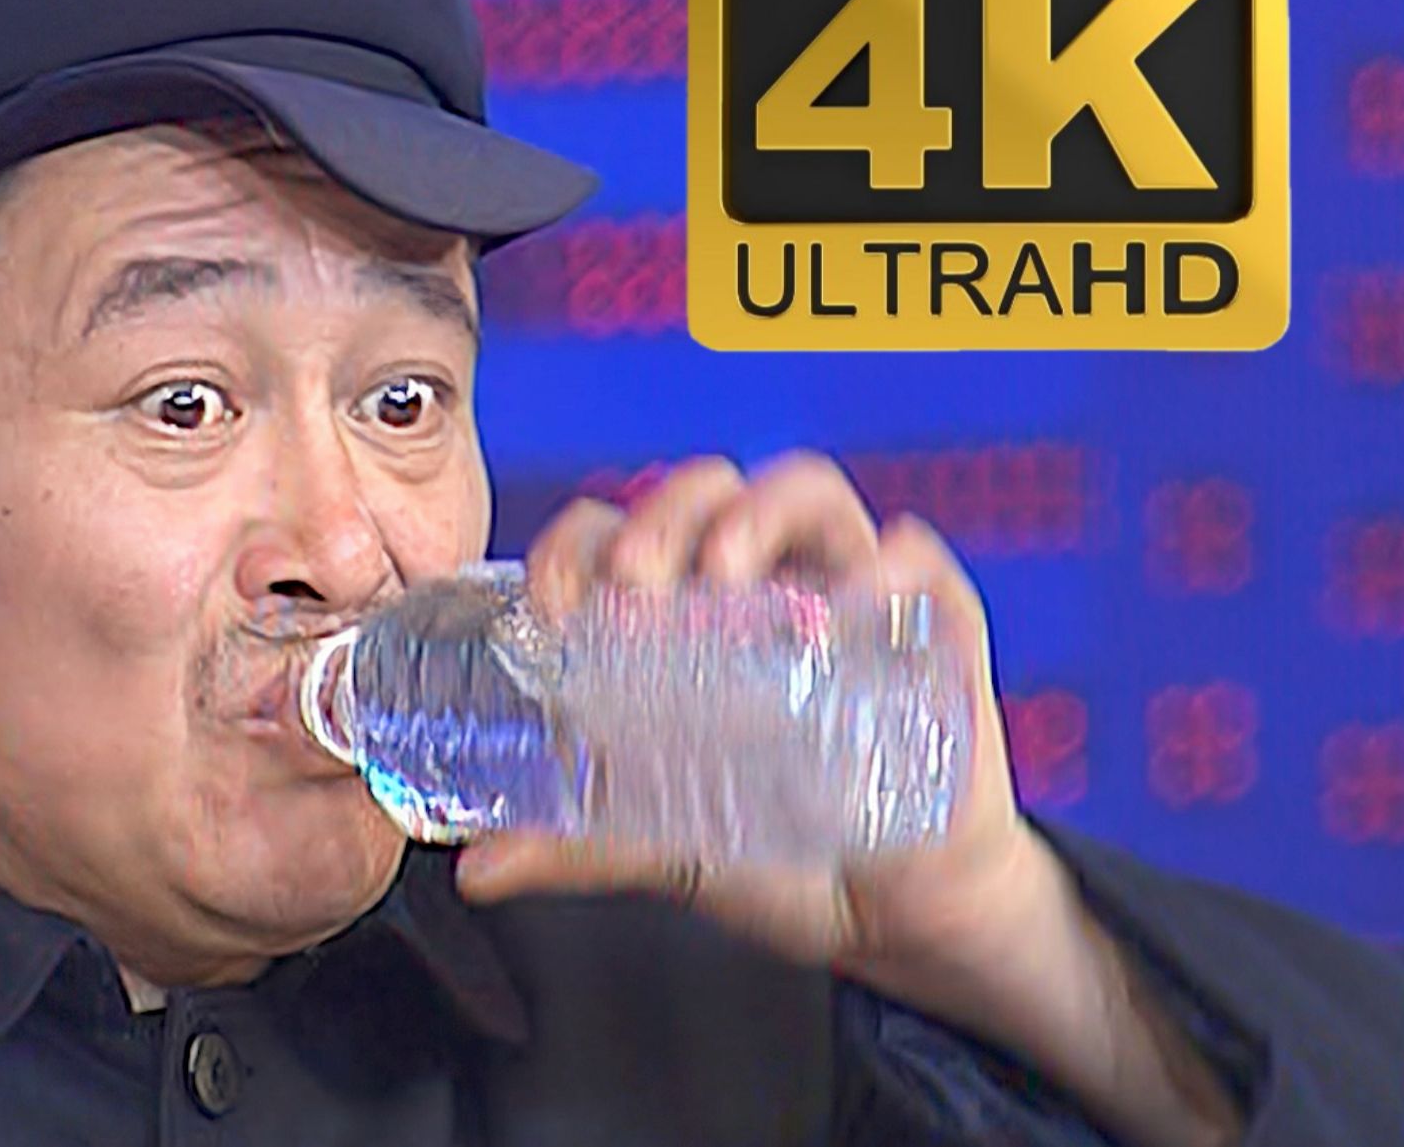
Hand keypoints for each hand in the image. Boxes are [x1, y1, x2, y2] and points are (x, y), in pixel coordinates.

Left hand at [454, 451, 1044, 979]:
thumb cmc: (771, 851)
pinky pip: (916, 556)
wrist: (885, 912)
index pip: (616, 531)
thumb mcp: (658, 844)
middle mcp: (759, 585)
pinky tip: (849, 598)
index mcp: (682, 613)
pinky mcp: (929, 628)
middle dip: (659, 516)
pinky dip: (884, 560)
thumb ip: (573, 842)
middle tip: (635, 586)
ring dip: (754, 512)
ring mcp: (845, 595)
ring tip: (722, 575)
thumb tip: (474, 869)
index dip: (575, 548)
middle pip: (705, 491)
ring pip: (804, 491)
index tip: (554, 607)